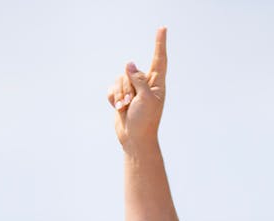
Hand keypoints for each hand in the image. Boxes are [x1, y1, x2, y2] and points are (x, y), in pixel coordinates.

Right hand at [108, 27, 166, 149]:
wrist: (134, 140)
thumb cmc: (145, 121)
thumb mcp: (145, 99)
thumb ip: (138, 80)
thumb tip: (129, 64)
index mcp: (156, 84)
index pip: (159, 59)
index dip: (160, 43)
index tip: (162, 28)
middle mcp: (145, 85)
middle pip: (130, 72)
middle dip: (126, 87)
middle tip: (131, 103)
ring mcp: (132, 91)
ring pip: (120, 79)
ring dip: (119, 94)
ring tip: (125, 107)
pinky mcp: (121, 97)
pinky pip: (112, 89)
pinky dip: (113, 98)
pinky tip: (118, 108)